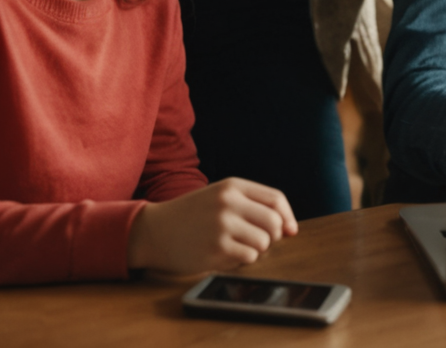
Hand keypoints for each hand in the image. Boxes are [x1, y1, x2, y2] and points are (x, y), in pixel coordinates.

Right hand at [127, 178, 297, 274]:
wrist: (153, 231)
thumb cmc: (191, 215)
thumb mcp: (219, 197)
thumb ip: (253, 206)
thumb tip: (291, 229)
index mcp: (232, 186)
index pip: (276, 199)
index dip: (287, 216)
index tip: (289, 229)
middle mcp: (228, 203)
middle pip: (274, 222)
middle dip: (273, 236)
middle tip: (260, 241)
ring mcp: (221, 226)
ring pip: (264, 242)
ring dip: (257, 249)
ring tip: (239, 247)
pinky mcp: (215, 249)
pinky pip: (248, 257)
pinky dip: (243, 260)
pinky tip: (228, 255)